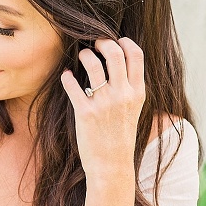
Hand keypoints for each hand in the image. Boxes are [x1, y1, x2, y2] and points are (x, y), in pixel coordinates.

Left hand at [60, 37, 144, 180]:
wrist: (112, 165)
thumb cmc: (120, 137)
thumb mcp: (134, 110)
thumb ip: (130, 88)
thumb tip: (119, 64)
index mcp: (137, 93)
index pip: (136, 55)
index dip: (124, 42)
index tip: (115, 41)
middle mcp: (123, 95)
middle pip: (114, 53)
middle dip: (103, 42)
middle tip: (95, 43)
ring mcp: (104, 103)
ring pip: (93, 64)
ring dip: (85, 55)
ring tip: (82, 56)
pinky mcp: (85, 113)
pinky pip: (73, 86)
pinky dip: (67, 77)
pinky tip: (67, 76)